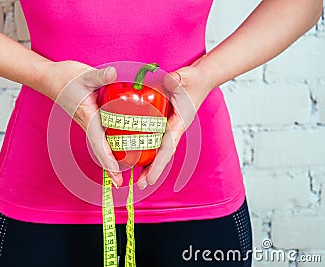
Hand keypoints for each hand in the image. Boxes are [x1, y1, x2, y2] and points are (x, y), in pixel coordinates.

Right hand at [38, 60, 122, 186]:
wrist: (49, 79)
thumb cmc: (65, 78)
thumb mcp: (84, 75)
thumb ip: (100, 75)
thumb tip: (115, 73)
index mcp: (88, 117)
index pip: (98, 142)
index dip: (108, 159)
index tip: (115, 174)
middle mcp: (88, 124)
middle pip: (100, 150)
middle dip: (110, 167)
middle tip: (120, 183)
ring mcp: (89, 123)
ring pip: (101, 145)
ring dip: (110, 159)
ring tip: (123, 172)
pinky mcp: (90, 119)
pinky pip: (101, 136)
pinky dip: (109, 146)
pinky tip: (121, 148)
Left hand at [136, 65, 211, 188]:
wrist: (201, 78)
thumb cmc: (194, 80)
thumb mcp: (186, 78)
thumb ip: (178, 79)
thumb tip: (170, 80)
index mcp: (179, 124)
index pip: (168, 148)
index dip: (158, 164)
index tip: (150, 179)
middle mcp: (174, 129)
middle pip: (162, 154)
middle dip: (153, 170)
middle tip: (141, 185)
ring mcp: (169, 127)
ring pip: (158, 148)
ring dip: (149, 163)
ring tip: (137, 178)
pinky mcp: (165, 122)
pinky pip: (155, 138)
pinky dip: (147, 148)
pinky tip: (136, 152)